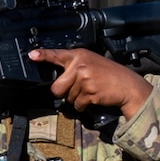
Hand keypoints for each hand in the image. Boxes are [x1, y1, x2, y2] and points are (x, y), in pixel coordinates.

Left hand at [28, 48, 150, 121]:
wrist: (127, 85)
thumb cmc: (109, 74)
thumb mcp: (91, 62)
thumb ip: (74, 66)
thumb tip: (58, 79)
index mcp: (79, 55)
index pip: (57, 54)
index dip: (43, 55)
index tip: (32, 55)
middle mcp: (80, 65)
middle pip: (56, 87)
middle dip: (63, 93)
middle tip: (76, 89)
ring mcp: (85, 79)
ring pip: (68, 98)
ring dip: (77, 99)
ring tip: (91, 91)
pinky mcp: (89, 92)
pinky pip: (77, 105)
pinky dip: (83, 106)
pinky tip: (93, 98)